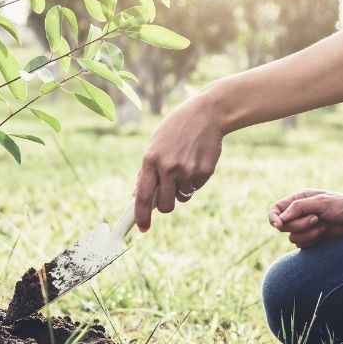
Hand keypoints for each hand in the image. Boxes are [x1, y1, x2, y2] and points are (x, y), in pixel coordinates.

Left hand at [134, 95, 223, 231]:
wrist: (206, 114)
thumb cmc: (175, 129)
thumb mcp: (155, 144)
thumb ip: (146, 170)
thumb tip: (136, 195)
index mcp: (151, 160)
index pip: (143, 196)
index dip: (141, 216)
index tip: (142, 229)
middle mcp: (168, 167)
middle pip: (165, 206)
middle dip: (165, 206)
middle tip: (167, 196)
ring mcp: (187, 170)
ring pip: (182, 198)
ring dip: (181, 190)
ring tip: (184, 168)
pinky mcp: (204, 171)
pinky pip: (196, 188)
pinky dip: (194, 181)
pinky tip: (195, 162)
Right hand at [269, 189, 342, 247]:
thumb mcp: (320, 202)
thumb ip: (298, 208)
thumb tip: (280, 219)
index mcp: (298, 200)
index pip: (275, 210)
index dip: (273, 218)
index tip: (279, 225)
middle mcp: (299, 213)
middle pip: (283, 226)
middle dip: (299, 225)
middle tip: (316, 219)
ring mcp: (305, 226)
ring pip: (292, 237)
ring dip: (308, 234)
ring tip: (324, 226)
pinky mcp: (312, 238)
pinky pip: (302, 245)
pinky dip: (313, 240)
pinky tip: (325, 233)